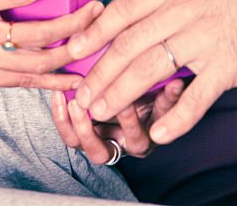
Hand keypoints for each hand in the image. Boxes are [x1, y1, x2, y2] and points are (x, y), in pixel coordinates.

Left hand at [51, 81, 184, 163]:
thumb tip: (177, 84)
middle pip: (101, 152)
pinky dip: (60, 117)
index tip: (123, 100)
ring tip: (70, 101)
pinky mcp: (81, 133)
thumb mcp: (163, 96)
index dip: (128, 122)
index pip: (135, 140)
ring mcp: (98, 141)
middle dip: (88, 130)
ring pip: (79, 145)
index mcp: (141, 141)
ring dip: (72, 125)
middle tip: (82, 105)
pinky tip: (59, 95)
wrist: (132, 91)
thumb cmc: (152, 94)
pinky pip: (67, 134)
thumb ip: (169, 94)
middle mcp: (118, 147)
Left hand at [66, 0, 236, 143]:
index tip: (73, 50)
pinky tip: (160, 133)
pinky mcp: (228, 66)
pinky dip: (176, 118)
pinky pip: (196, 97)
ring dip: (122, 94)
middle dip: (100, 72)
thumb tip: (130, 21)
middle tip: (82, 94)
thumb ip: (166, 1)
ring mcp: (206, 38)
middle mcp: (185, 11)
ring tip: (103, 111)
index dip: (94, 31)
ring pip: (152, 70)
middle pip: (130, 44)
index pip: (123, 10)